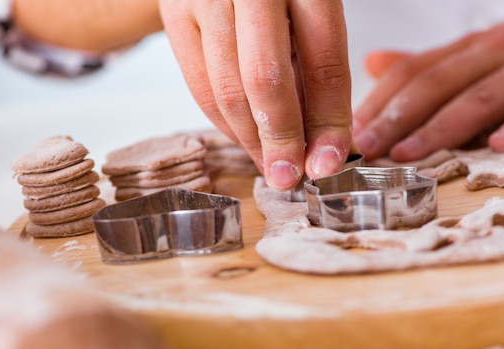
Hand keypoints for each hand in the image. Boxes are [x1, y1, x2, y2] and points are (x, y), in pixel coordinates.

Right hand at [159, 0, 351, 189]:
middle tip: (291, 177)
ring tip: (271, 165)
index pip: (324, 62)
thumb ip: (317, 66)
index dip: (329, 121)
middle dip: (282, 140)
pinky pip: (199, 85)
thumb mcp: (311, 7)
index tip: (330, 162)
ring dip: (251, 140)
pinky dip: (224, 123)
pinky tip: (245, 139)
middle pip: (266, 80)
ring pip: (226, 90)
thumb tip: (326, 143)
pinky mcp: (174, 13)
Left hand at [353, 8, 503, 160]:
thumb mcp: (479, 53)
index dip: (378, 102)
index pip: (414, 72)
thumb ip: (430, 64)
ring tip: (409, 153)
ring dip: (442, 126)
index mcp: (470, 50)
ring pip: (483, 96)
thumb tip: (373, 64)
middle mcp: (497, 53)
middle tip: (366, 148)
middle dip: (396, 117)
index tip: (348, 133)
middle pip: (438, 84)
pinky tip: (502, 145)